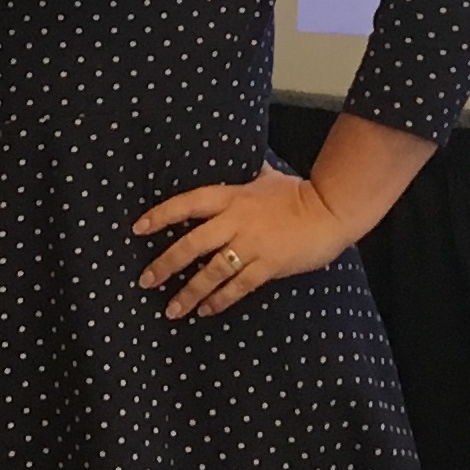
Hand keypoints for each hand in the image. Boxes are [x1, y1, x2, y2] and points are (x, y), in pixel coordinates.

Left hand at [135, 164, 352, 318]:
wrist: (331, 211)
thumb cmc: (297, 192)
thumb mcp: (265, 177)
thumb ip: (245, 174)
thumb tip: (238, 158)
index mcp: (230, 197)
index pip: (186, 204)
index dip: (161, 215)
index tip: (137, 228)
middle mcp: (235, 222)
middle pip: (191, 244)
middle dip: (165, 264)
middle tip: (146, 281)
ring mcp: (251, 246)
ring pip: (211, 272)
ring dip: (189, 292)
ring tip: (171, 310)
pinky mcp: (269, 266)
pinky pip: (238, 286)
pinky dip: (219, 300)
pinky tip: (204, 311)